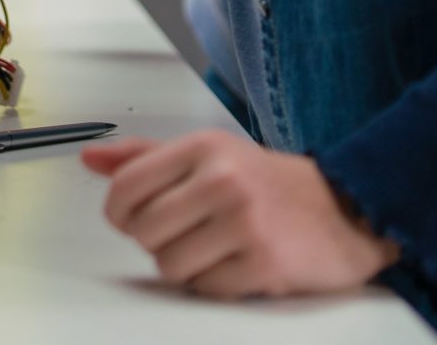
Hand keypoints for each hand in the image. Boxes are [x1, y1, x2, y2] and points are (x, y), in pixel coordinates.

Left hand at [84, 131, 399, 297]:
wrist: (346, 209)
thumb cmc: (269, 184)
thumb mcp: (210, 153)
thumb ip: (146, 157)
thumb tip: (91, 159)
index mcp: (204, 147)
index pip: (126, 186)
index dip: (119, 212)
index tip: (131, 218)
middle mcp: (223, 179)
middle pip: (144, 231)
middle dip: (157, 240)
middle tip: (186, 233)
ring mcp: (244, 222)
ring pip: (170, 265)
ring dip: (186, 265)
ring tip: (213, 248)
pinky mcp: (263, 263)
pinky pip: (205, 289)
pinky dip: (214, 284)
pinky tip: (236, 263)